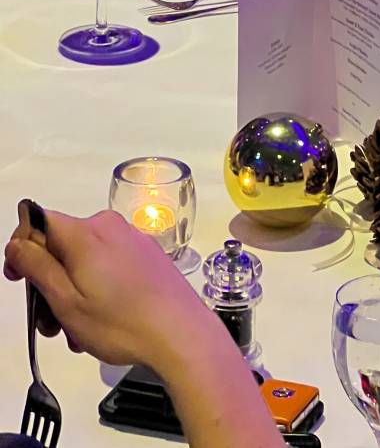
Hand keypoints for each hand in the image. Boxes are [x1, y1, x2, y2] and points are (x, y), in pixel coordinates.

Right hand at [4, 205, 223, 371]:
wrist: (182, 336)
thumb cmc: (123, 324)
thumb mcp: (66, 300)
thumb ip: (37, 266)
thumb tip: (19, 243)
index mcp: (87, 233)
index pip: (37, 220)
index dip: (21, 249)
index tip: (18, 278)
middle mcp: (111, 228)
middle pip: (61, 245)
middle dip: (48, 282)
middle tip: (49, 321)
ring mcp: (134, 241)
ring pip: (84, 260)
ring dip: (71, 293)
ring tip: (76, 332)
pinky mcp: (149, 257)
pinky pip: (109, 266)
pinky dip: (96, 290)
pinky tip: (99, 323)